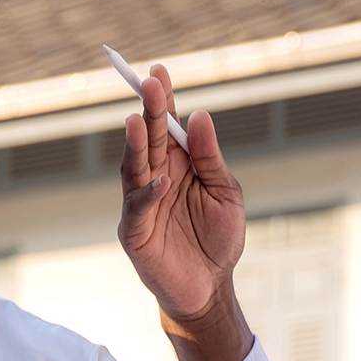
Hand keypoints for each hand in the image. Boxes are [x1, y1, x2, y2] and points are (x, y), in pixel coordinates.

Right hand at [117, 65, 253, 360]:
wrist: (210, 289)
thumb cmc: (218, 240)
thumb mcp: (226, 193)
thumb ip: (211, 158)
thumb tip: (201, 115)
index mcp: (178, 164)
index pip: (166, 125)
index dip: (162, 98)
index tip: (158, 70)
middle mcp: (155, 177)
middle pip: (148, 138)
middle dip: (147, 110)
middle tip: (147, 82)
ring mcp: (141, 203)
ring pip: (134, 166)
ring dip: (135, 144)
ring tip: (137, 119)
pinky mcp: (134, 231)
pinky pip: (139, 207)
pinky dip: (149, 193)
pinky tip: (162, 181)